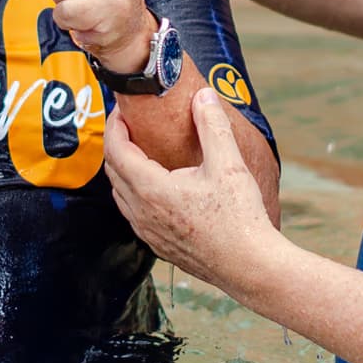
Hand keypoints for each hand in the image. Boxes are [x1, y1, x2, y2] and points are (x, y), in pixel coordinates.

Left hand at [105, 88, 282, 292]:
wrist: (250, 267)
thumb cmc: (239, 218)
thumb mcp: (228, 165)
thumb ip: (212, 125)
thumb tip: (203, 95)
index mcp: (150, 189)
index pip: (116, 150)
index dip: (115, 125)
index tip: (123, 110)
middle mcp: (141, 213)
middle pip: (113, 171)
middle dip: (117, 144)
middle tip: (131, 125)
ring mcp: (147, 232)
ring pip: (120, 194)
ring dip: (123, 169)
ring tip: (141, 151)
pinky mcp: (158, 245)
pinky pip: (133, 213)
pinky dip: (133, 192)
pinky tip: (155, 186)